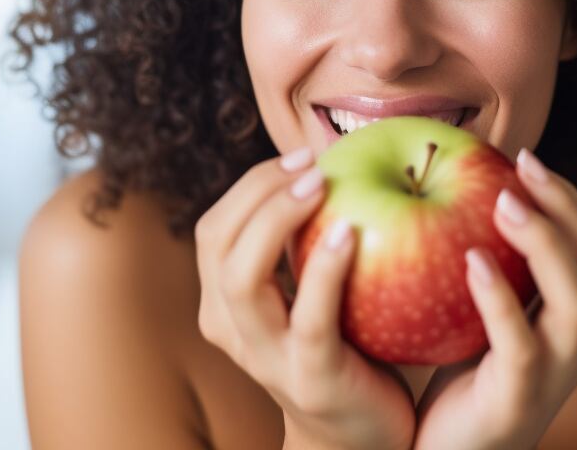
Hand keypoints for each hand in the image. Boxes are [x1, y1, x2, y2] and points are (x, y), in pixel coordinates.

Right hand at [194, 147, 415, 449]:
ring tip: (321, 185)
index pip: (214, 228)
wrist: (362, 438)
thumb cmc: (345, 350)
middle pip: (217, 243)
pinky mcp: (312, 380)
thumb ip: (302, 245)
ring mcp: (267, 359)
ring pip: (242, 280)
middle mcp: (232, 331)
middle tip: (310, 163)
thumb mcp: (309, 294)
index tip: (299, 156)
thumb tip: (328, 159)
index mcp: (223, 305)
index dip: (250, 185)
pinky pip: (308, 320)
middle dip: (258, 191)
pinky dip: (323, 272)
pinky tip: (349, 234)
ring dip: (277, 220)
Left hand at [412, 148, 576, 449]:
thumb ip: (493, 262)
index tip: (523, 158)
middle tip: (520, 165)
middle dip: (565, 205)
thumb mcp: (486, 313)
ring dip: (543, 243)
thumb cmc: (464, 379)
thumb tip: (463, 186)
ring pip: (576, 301)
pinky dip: (499, 298)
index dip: (568, 198)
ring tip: (500, 202)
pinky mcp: (520, 400)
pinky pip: (520, 344)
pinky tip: (470, 260)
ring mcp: (557, 373)